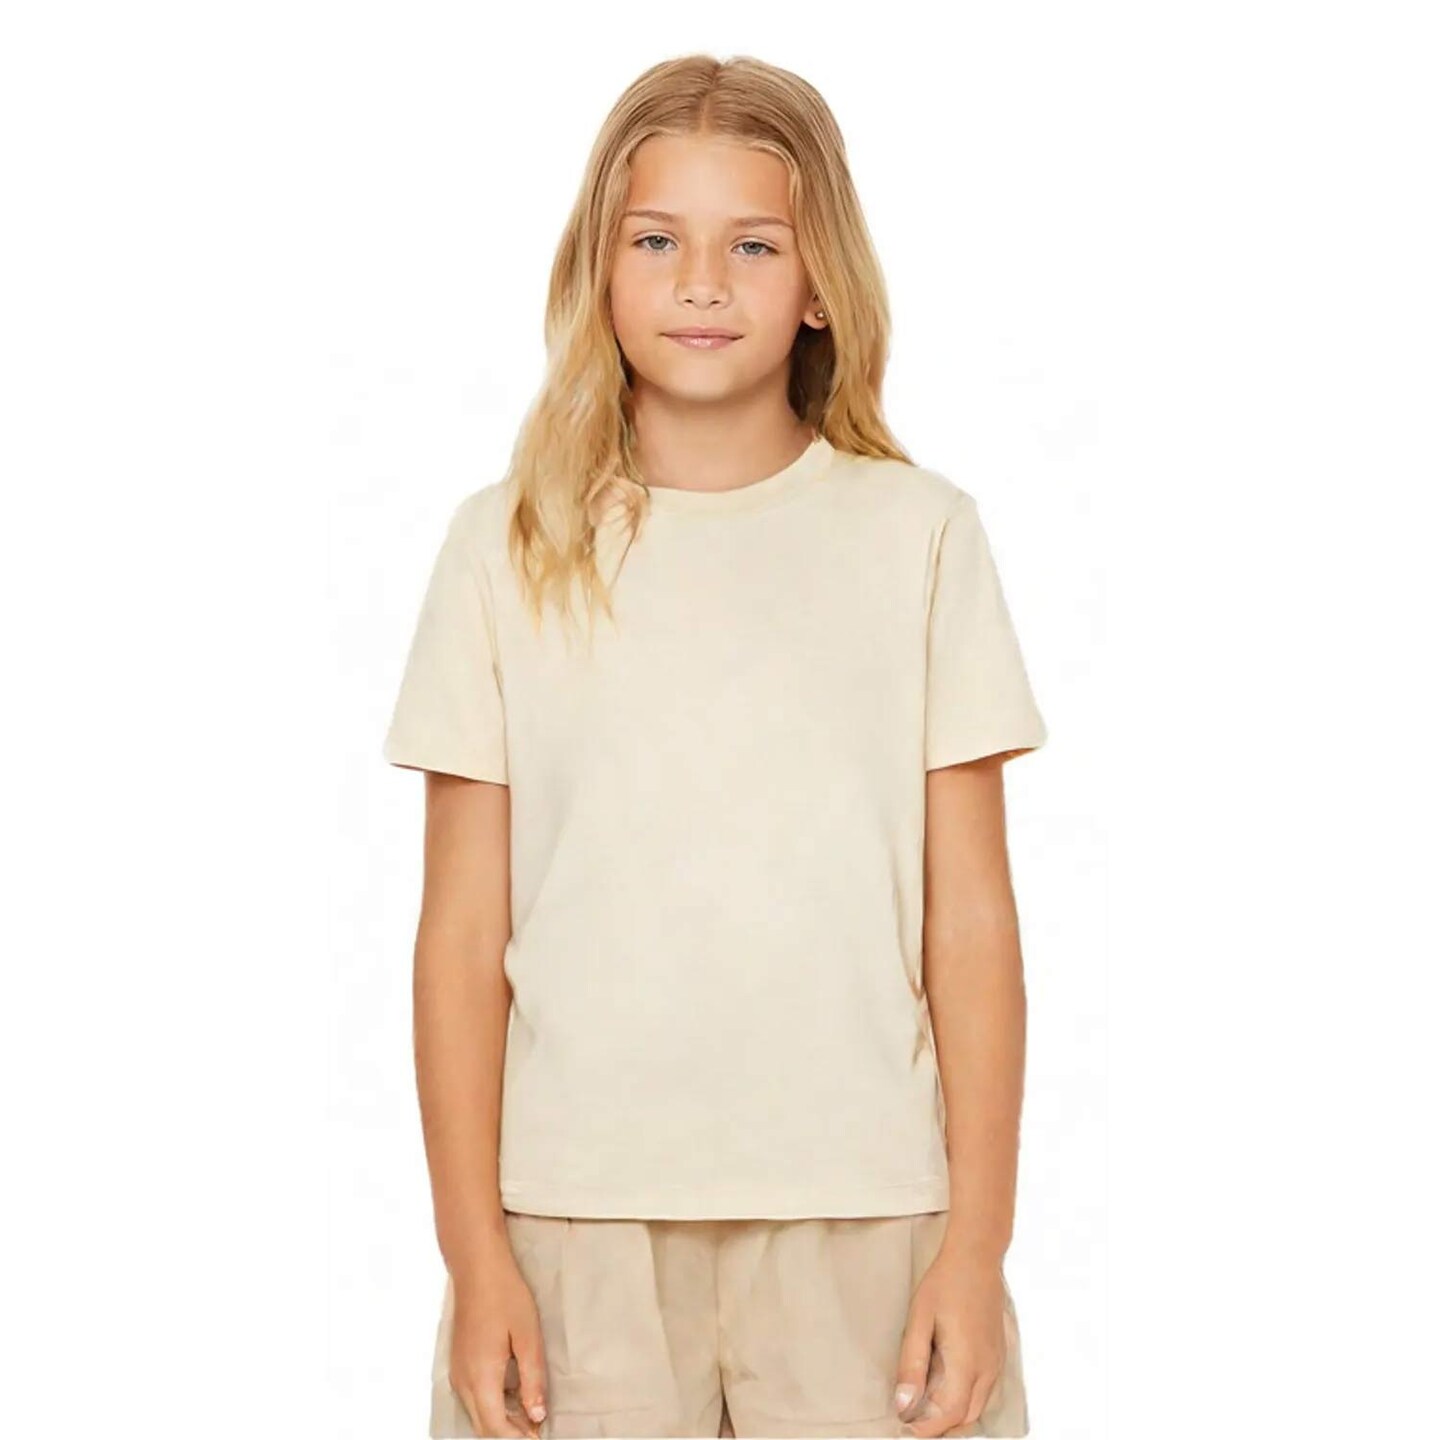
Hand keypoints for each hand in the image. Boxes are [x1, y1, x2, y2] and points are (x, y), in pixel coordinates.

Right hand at [449, 1247, 549, 1438]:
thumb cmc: (506, 1296)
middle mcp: (463, 1380)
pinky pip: (472, 1398)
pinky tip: (511, 1397)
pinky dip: (491, 1407)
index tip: (539, 1437)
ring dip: (500, 1422)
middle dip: (509, 1435)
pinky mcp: (459, 1362)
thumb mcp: (528, 1336)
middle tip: (537, 1430)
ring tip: (529, 1418)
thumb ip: (532, 1379)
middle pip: (483, 1426)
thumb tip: (537, 1415)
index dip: (518, 1438)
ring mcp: (457, 1372)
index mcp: (481, 1376)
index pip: (495, 1427)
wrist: (477, 1268)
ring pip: (476, 1414)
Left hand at [893, 1248, 1007, 1436]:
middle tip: (911, 1421)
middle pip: (966, 1419)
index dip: (927, 1428)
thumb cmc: (945, 1284)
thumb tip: (904, 1404)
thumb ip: (912, 1364)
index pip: (949, 1414)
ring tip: (923, 1408)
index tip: (904, 1428)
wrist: (976, 1258)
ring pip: (977, 1409)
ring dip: (952, 1417)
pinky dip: (964, 1402)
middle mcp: (987, 1369)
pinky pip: (983, 1393)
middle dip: (939, 1427)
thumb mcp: (919, 1320)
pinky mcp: (997, 1357)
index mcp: (967, 1362)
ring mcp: (996, 1364)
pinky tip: (943, 1388)